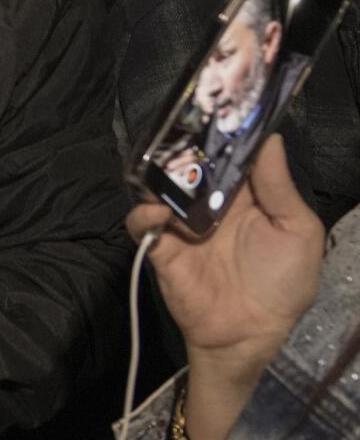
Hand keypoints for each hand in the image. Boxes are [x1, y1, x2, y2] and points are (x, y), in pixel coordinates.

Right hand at [129, 135, 322, 439]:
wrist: (249, 334)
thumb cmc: (283, 283)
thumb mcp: (297, 230)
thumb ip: (279, 186)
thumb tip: (269, 138)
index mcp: (248, 197)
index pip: (232, 156)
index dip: (226, 132)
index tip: (221, 104)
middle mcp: (212, 205)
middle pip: (192, 165)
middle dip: (187, 146)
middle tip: (182, 127)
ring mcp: (183, 225)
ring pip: (162, 187)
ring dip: (162, 176)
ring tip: (168, 170)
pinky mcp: (161, 247)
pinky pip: (142, 222)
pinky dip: (145, 213)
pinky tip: (159, 214)